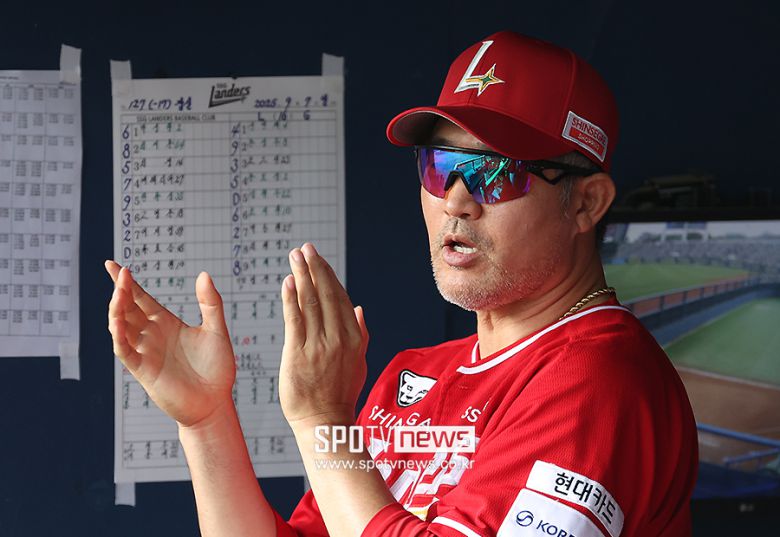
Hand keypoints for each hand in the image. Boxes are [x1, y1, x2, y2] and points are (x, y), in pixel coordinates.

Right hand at [105, 260, 236, 427]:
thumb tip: (204, 274)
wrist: (215, 403)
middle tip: (119, 272)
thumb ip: (210, 303)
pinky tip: (118, 322)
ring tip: (119, 292)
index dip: (127, 282)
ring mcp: (145, 352)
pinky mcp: (143, 370)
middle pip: (127, 308)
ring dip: (117, 310)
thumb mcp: (217, 330)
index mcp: (166, 323)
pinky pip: (125, 351)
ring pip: (121, 327)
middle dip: (120, 290)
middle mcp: (151, 335)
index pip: (140, 298)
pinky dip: (119, 336)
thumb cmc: (217, 368)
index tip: (114, 265)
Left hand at [279, 243, 367, 428]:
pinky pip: (295, 321)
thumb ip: (360, 333)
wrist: (324, 422)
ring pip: (311, 304)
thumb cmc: (340, 393)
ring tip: (294, 257)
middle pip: (326, 295)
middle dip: (315, 268)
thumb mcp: (359, 362)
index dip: (328, 276)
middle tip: (305, 248)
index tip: (318, 258)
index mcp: (354, 338)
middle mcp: (338, 338)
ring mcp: (319, 346)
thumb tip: (360, 307)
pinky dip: (291, 300)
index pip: (340, 299)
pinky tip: (287, 283)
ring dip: (302, 277)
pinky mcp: (298, 355)